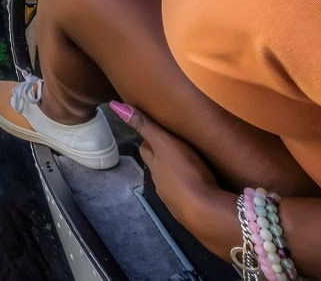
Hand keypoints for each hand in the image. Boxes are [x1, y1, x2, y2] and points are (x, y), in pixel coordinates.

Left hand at [110, 101, 223, 228]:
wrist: (206, 213)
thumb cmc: (185, 171)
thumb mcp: (165, 142)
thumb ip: (144, 125)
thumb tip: (114, 106)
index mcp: (154, 165)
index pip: (146, 149)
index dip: (149, 139)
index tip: (156, 130)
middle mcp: (160, 183)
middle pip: (157, 166)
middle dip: (163, 157)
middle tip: (175, 145)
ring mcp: (174, 200)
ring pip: (171, 182)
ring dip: (176, 173)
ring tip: (189, 164)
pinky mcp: (190, 211)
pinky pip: (186, 196)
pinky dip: (190, 188)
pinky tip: (199, 186)